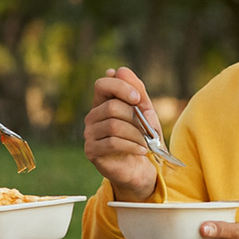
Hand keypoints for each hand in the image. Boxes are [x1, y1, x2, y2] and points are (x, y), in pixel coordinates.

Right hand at [84, 66, 162, 200]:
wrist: (139, 168)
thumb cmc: (141, 138)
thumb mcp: (144, 112)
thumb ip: (136, 92)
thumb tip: (119, 70)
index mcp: (103, 103)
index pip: (102, 84)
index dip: (120, 87)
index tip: (138, 99)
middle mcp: (92, 116)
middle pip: (111, 107)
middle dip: (135, 116)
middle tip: (148, 128)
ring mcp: (90, 134)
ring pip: (113, 125)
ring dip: (136, 133)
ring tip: (146, 142)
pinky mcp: (92, 151)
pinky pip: (112, 142)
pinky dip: (131, 145)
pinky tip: (141, 150)